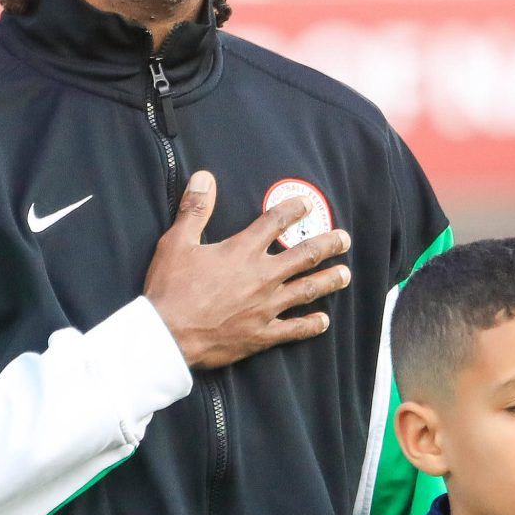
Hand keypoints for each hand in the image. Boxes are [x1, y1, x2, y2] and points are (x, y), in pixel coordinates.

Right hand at [145, 172, 353, 369]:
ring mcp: (266, 307)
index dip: (294, 210)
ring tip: (345, 275)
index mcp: (242, 251)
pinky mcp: (262, 334)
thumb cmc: (170, 288)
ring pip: (308, 290)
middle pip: (305, 256)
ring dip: (329, 280)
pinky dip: (312, 325)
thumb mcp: (177, 242)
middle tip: (344, 239)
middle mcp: (262, 276)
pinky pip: (295, 329)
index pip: (275, 222)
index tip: (307, 205)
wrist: (168, 336)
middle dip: (328, 245)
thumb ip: (195, 209)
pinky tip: (324, 321)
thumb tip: (204, 177)